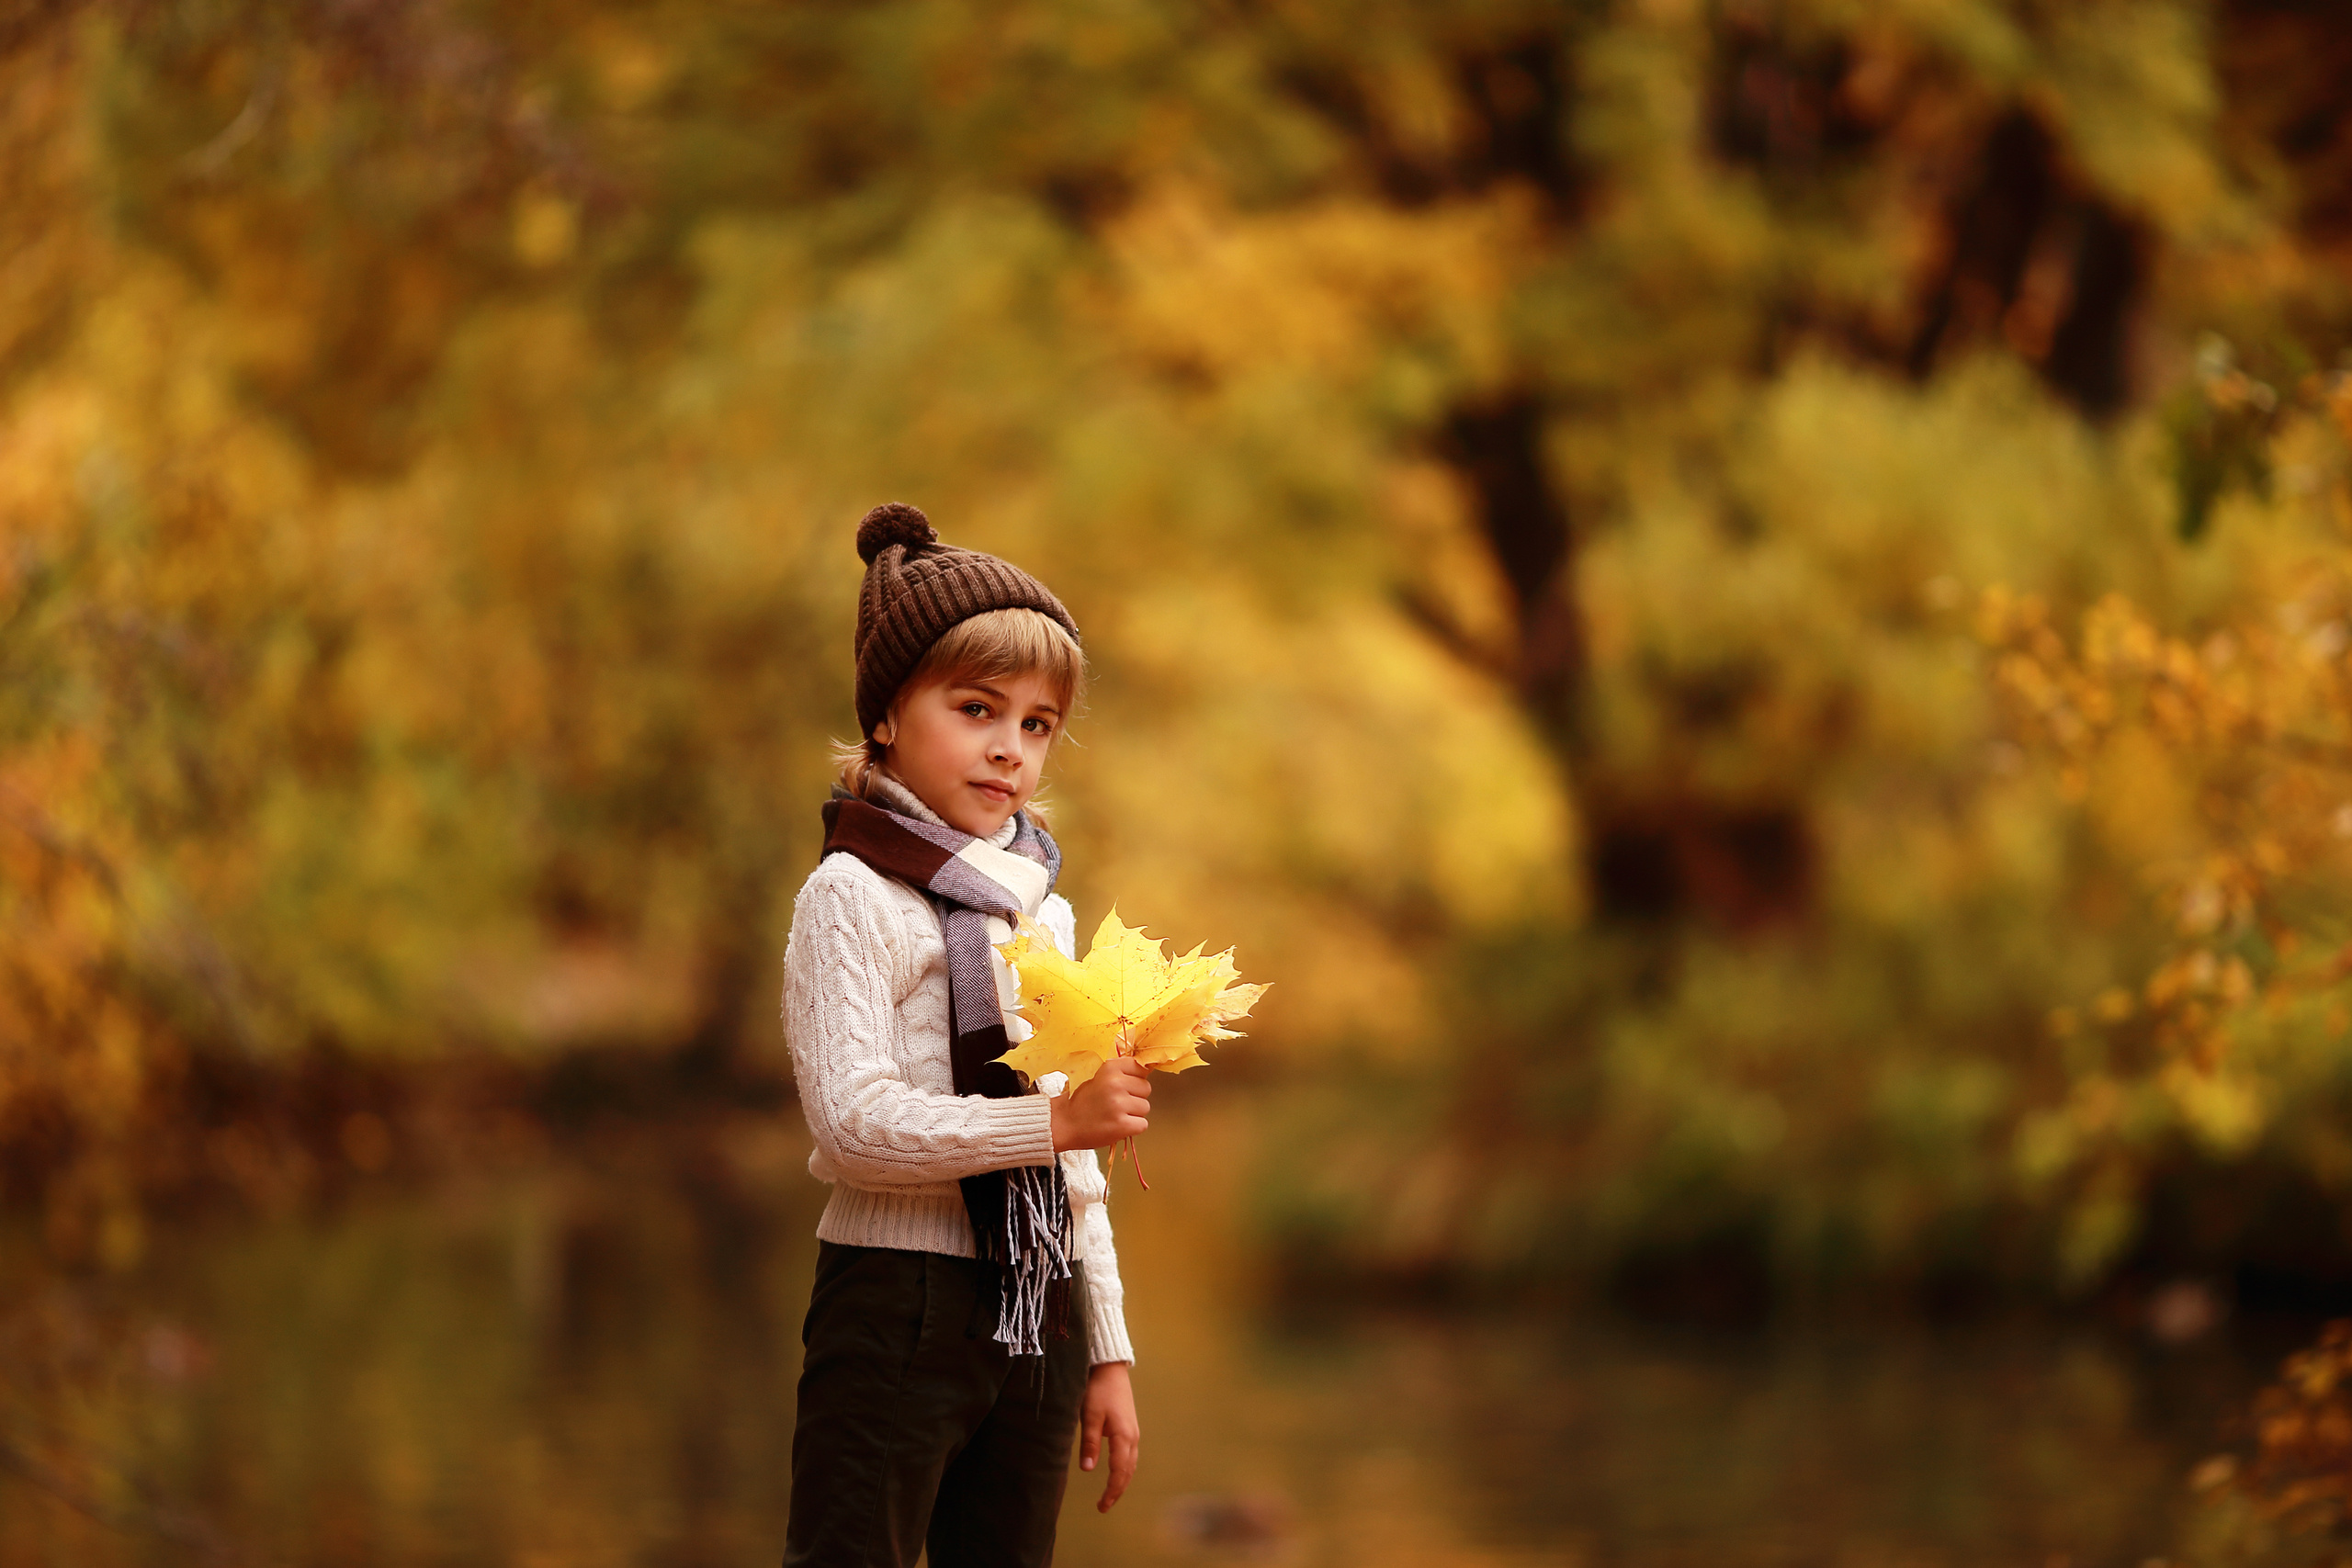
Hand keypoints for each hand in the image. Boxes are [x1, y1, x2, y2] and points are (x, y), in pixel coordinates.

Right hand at [1050, 1059, 1150, 1152]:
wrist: (1065, 1124)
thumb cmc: (1083, 1101)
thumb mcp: (1099, 1077)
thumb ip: (1121, 1072)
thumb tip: (1148, 1069)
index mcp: (1110, 1068)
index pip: (1141, 1068)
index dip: (1134, 1078)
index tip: (1124, 1086)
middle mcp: (1116, 1084)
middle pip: (1146, 1088)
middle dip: (1135, 1096)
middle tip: (1116, 1103)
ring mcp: (1119, 1105)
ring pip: (1145, 1107)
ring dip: (1134, 1113)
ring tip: (1115, 1114)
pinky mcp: (1123, 1125)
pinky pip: (1142, 1124)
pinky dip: (1133, 1127)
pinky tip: (1117, 1125)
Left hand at [1080, 1360, 1138, 1510]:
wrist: (1110, 1368)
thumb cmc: (1097, 1389)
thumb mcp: (1089, 1416)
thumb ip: (1090, 1443)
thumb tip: (1088, 1470)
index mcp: (1124, 1436)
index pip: (1120, 1472)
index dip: (1112, 1491)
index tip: (1102, 1506)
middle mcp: (1132, 1437)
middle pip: (1128, 1471)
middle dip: (1117, 1490)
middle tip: (1104, 1506)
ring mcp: (1133, 1431)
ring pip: (1131, 1464)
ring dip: (1122, 1481)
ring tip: (1109, 1494)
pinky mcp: (1129, 1426)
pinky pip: (1130, 1455)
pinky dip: (1124, 1469)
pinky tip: (1116, 1472)